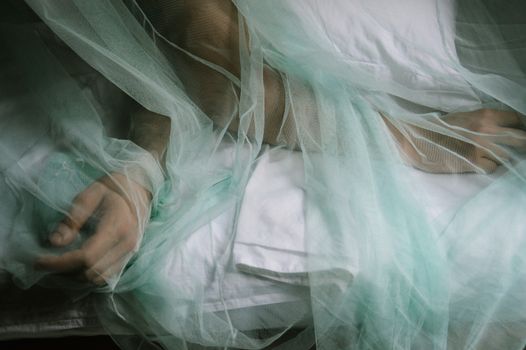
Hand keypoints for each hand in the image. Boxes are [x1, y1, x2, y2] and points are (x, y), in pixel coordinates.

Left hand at [36, 173, 150, 284]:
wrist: (140, 188)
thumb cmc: (113, 188)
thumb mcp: (90, 194)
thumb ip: (73, 219)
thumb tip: (56, 243)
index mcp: (117, 226)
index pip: (86, 256)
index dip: (60, 263)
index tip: (39, 261)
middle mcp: (127, 244)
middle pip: (91, 272)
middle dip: (66, 270)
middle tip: (47, 261)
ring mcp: (130, 252)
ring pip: (99, 278)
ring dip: (77, 275)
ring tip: (61, 262)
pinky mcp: (129, 256)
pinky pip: (107, 276)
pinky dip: (89, 274)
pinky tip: (77, 263)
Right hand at [388, 109, 525, 172]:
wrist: (417, 142)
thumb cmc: (437, 127)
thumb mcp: (463, 116)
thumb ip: (484, 121)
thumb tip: (503, 127)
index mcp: (485, 116)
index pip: (517, 119)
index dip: (522, 125)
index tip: (522, 130)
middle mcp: (488, 132)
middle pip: (521, 139)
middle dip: (524, 142)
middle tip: (522, 145)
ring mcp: (483, 149)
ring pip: (508, 156)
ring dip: (503, 156)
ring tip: (491, 154)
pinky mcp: (475, 164)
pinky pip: (493, 167)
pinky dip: (489, 166)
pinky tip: (478, 162)